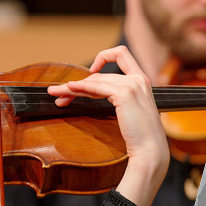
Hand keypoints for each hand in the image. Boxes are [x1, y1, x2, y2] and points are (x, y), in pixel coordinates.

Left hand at [48, 46, 168, 205]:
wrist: (150, 150)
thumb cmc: (140, 137)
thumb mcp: (128, 111)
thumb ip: (116, 98)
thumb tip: (90, 91)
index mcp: (142, 80)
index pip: (122, 55)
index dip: (104, 57)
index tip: (91, 70)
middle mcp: (139, 78)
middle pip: (100, 75)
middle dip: (78, 83)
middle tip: (59, 93)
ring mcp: (133, 84)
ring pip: (94, 80)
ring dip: (72, 87)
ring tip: (56, 93)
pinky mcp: (125, 93)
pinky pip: (96, 87)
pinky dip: (80, 87)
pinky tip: (69, 89)